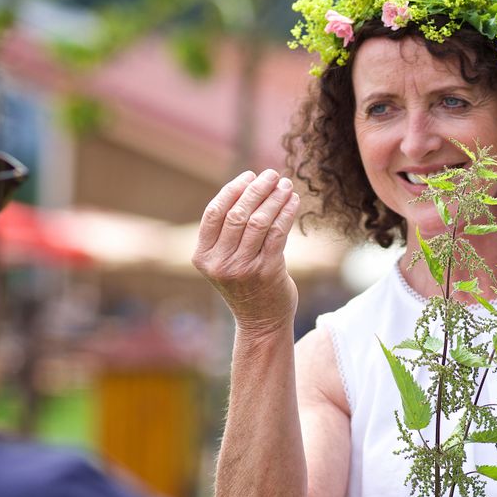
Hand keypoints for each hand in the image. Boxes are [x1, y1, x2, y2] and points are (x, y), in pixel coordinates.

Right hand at [192, 169, 300, 333]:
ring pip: (259, 221)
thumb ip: (228, 232)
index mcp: (203, 256)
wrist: (261, 322)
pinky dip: (286, 213)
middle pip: (237, 214)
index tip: (249, 175)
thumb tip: (248, 188)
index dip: (232, 190)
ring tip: (285, 185)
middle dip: (257, 189)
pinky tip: (293, 201)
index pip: (214, 212)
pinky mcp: (267, 272)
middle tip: (272, 174)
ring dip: (274, 198)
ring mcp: (243, 268)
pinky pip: (277, 233)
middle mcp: (220, 263)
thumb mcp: (225, 261)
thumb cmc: (246, 285)